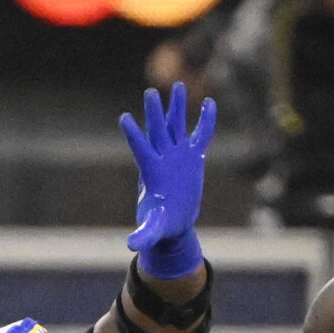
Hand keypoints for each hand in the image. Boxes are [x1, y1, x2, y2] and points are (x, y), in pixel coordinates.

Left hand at [120, 82, 215, 280]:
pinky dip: (205, 121)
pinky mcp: (193, 157)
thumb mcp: (153, 230)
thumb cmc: (160, 224)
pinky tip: (209, 103)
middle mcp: (163, 158)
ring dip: (177, 107)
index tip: (124, 118)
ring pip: (177, 126)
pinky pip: (201, 135)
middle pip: (158, 131)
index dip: (133, 135)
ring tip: (178, 86)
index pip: (140, 149)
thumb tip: (133, 246)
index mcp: (151, 171)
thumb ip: (144, 235)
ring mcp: (178, 155)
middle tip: (150, 93)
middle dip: (155, 113)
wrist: (174, 221)